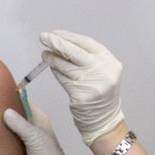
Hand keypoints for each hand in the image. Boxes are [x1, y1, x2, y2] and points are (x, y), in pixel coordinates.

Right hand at [3, 102, 78, 154]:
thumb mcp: (36, 139)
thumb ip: (21, 125)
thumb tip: (4, 111)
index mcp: (37, 117)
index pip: (21, 100)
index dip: (7, 94)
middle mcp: (29, 125)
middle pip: (11, 113)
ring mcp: (21, 137)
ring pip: (6, 126)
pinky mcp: (15, 149)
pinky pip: (4, 139)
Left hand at [40, 30, 125, 145]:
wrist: (104, 121)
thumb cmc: (101, 96)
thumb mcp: (102, 73)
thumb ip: (87, 59)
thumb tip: (62, 44)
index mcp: (110, 62)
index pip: (87, 43)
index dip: (69, 36)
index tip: (56, 33)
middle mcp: (103, 71)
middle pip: (75, 52)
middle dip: (57, 43)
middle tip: (43, 37)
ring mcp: (92, 84)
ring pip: (66, 66)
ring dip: (52, 58)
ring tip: (44, 54)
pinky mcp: (81, 95)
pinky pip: (63, 79)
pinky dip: (56, 72)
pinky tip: (50, 67)